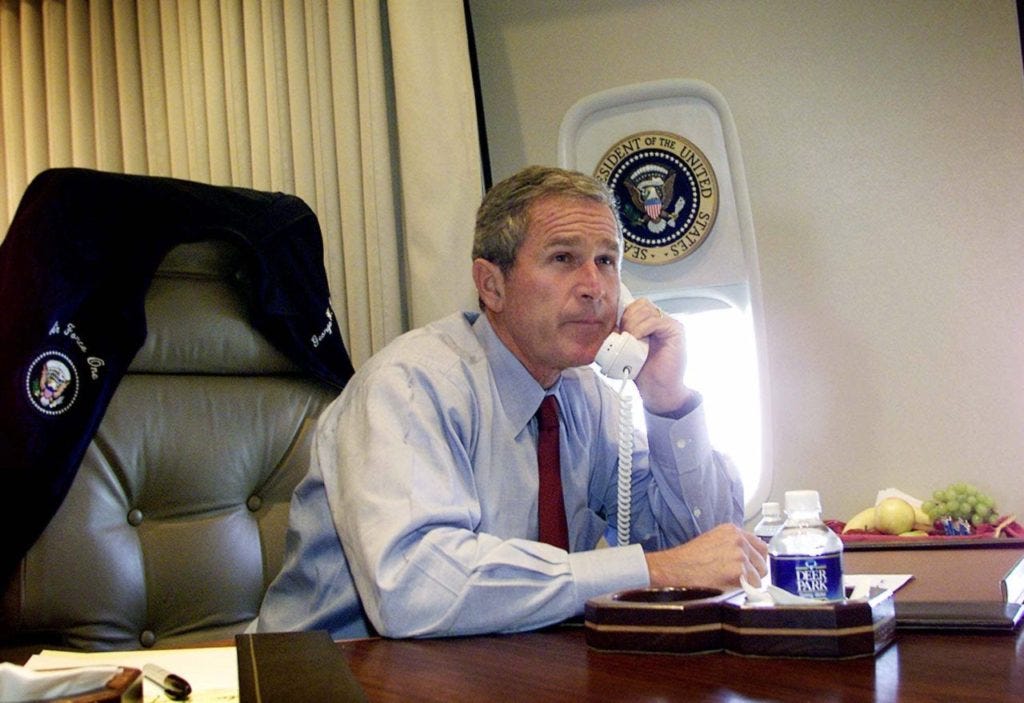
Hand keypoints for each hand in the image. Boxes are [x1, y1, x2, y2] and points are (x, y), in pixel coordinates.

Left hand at [618, 297, 691, 415]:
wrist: (658, 390)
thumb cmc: (644, 372)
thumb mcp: (626, 348)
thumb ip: (622, 333)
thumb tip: (608, 320)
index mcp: (651, 322)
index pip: (636, 305)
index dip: (625, 314)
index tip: (618, 329)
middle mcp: (662, 320)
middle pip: (641, 304)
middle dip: (628, 318)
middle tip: (624, 336)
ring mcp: (670, 324)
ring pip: (647, 310)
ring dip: (633, 324)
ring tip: (630, 340)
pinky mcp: (676, 330)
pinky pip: (656, 320)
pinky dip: (642, 328)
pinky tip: (637, 339)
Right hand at [644, 524, 768, 590]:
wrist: (676, 567)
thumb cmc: (689, 558)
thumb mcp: (713, 540)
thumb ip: (732, 544)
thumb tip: (748, 558)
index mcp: (732, 530)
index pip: (760, 545)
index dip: (757, 559)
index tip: (754, 567)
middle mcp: (738, 539)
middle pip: (762, 560)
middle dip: (755, 572)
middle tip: (742, 579)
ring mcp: (740, 554)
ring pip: (759, 575)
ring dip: (749, 582)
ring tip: (731, 582)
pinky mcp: (738, 570)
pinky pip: (752, 585)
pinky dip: (744, 589)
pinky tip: (730, 586)